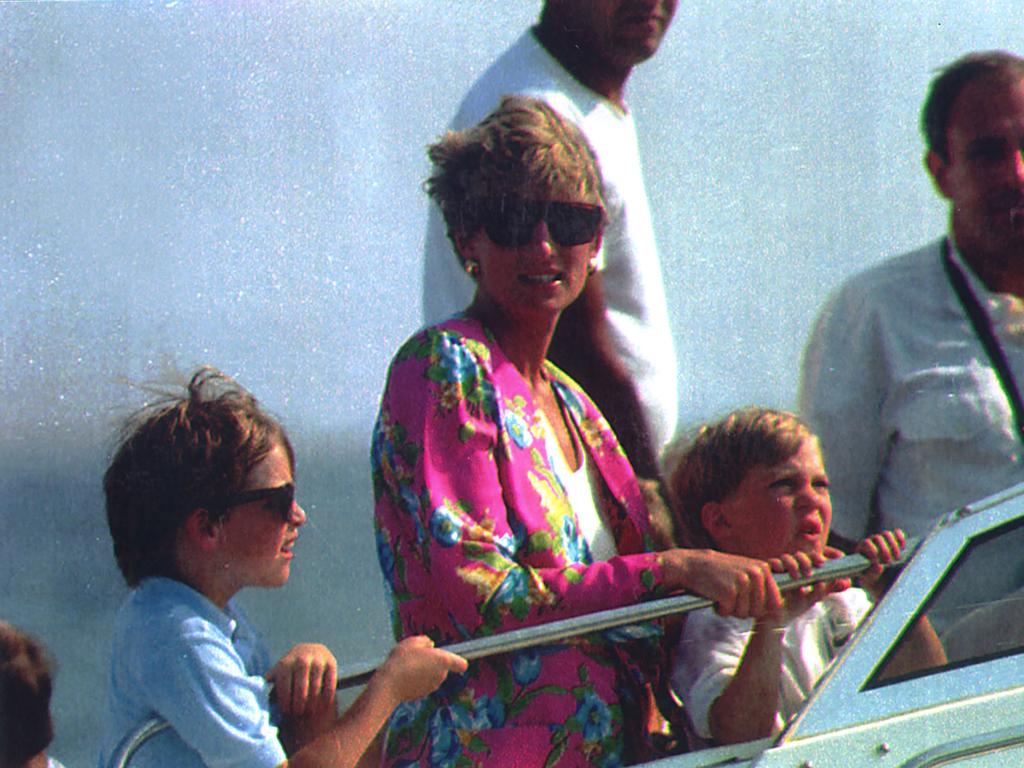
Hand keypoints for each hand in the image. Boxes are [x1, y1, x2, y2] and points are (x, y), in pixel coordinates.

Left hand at [269, 643, 337, 717]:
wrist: (309, 649)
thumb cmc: (290, 668)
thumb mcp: (277, 671)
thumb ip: (268, 682)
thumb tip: (252, 693)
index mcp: (285, 663)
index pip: (284, 688)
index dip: (285, 703)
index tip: (287, 712)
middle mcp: (301, 659)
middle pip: (300, 690)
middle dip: (299, 705)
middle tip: (299, 714)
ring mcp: (317, 660)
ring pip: (315, 688)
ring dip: (312, 703)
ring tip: (309, 712)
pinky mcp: (331, 662)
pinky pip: (329, 684)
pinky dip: (326, 696)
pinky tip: (323, 704)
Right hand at [374, 635, 467, 706]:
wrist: (389, 684)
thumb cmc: (401, 661)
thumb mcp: (413, 642)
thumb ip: (425, 641)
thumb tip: (429, 645)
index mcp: (443, 661)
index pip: (461, 663)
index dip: (457, 660)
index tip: (454, 657)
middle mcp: (441, 675)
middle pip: (442, 666)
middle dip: (433, 661)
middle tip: (417, 655)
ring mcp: (432, 686)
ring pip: (432, 675)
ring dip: (424, 670)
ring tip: (408, 664)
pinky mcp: (423, 694)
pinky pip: (423, 683)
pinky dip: (417, 680)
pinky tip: (404, 675)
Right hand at [661, 548, 782, 618]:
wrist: (693, 565)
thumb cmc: (720, 572)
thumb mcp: (745, 571)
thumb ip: (762, 584)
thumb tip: (779, 606)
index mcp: (763, 569)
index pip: (774, 602)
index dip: (761, 609)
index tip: (747, 603)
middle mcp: (756, 574)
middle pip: (759, 611)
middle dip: (743, 610)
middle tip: (730, 598)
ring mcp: (743, 582)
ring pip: (744, 613)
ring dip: (730, 610)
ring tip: (722, 595)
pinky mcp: (729, 591)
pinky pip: (728, 612)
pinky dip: (720, 609)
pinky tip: (714, 596)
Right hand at [758, 551, 845, 625]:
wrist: (773, 619)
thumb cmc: (792, 608)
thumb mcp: (810, 600)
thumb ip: (823, 591)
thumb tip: (841, 581)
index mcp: (802, 571)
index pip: (810, 558)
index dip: (816, 557)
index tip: (822, 563)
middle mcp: (790, 568)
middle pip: (799, 556)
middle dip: (805, 561)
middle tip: (809, 573)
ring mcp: (779, 570)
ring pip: (786, 558)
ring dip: (793, 565)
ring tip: (796, 577)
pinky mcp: (767, 572)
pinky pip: (772, 563)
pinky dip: (777, 565)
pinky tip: (780, 571)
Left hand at [856, 528, 905, 597]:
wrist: (879, 578)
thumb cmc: (871, 577)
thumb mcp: (869, 578)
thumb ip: (871, 573)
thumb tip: (879, 566)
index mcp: (861, 548)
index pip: (866, 543)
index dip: (872, 550)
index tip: (878, 561)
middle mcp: (871, 541)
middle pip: (878, 538)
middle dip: (884, 550)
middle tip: (889, 562)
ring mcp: (882, 539)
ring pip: (887, 534)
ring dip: (893, 545)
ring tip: (897, 558)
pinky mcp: (893, 540)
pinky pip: (897, 533)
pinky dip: (900, 538)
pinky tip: (903, 547)